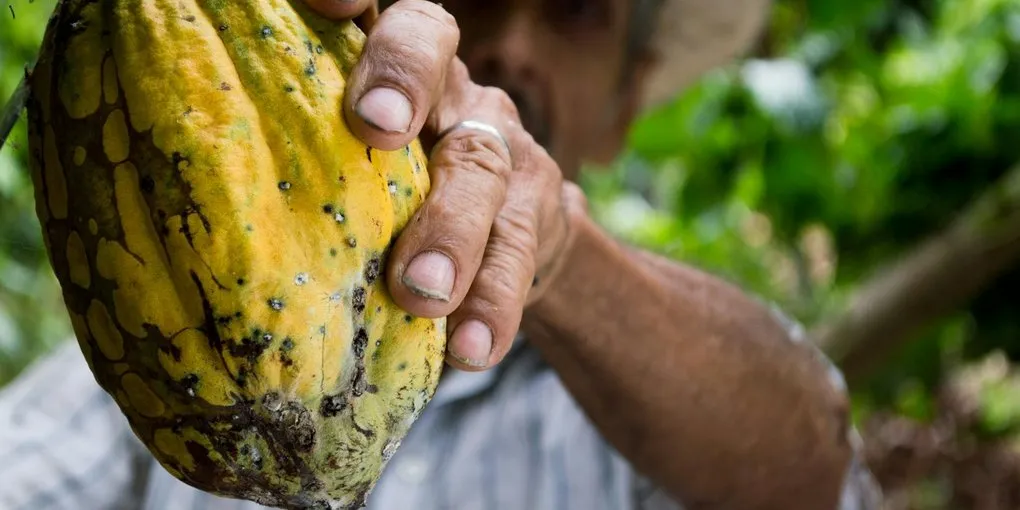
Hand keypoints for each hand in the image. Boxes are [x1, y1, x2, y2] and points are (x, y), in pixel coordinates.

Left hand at [302, 0, 584, 370]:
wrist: (508, 235)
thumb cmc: (391, 198)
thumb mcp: (346, 164)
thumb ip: (298, 154)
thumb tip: (178, 199)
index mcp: (390, 67)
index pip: (376, 13)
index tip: (326, 1)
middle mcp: (448, 88)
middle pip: (435, 58)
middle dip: (405, 82)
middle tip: (378, 130)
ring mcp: (500, 144)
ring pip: (484, 167)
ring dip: (454, 231)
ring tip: (422, 294)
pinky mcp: (539, 209)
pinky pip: (522, 252)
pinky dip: (493, 304)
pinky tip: (469, 349)